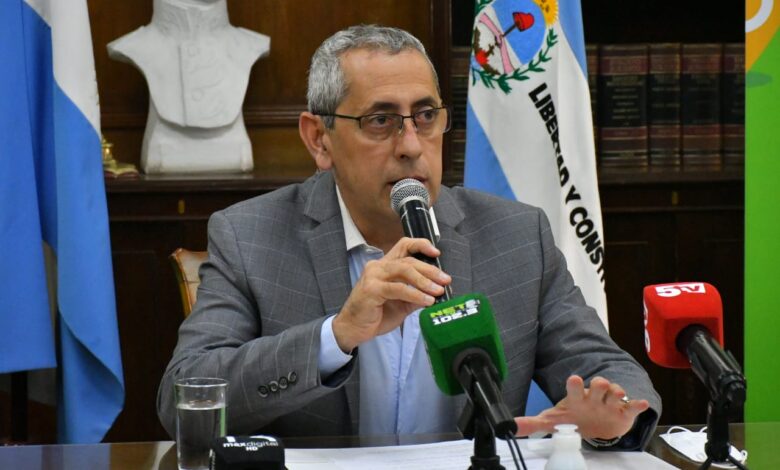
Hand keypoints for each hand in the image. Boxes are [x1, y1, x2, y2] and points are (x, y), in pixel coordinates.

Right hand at [332, 237, 450, 351]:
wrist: (354, 329)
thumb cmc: (375, 315)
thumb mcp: (401, 304)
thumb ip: (416, 296)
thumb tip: (437, 292)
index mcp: (385, 266)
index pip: (403, 245)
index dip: (421, 245)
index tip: (436, 253)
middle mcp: (378, 266)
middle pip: (408, 260)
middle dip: (430, 270)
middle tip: (445, 279)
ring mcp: (373, 276)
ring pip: (404, 270)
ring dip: (424, 280)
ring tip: (438, 290)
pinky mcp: (372, 289)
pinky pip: (398, 288)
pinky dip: (415, 294)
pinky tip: (426, 301)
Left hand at [514, 375, 649, 439]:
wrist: (596, 424)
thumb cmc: (574, 417)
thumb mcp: (554, 421)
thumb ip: (533, 424)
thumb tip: (510, 428)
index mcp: (577, 397)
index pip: (575, 385)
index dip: (575, 383)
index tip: (574, 380)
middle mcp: (594, 397)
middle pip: (598, 384)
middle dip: (599, 384)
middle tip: (598, 387)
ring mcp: (609, 403)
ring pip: (616, 392)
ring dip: (617, 392)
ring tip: (616, 396)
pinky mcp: (623, 412)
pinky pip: (632, 406)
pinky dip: (636, 404)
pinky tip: (640, 404)